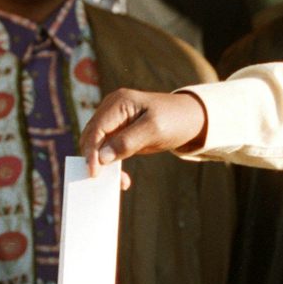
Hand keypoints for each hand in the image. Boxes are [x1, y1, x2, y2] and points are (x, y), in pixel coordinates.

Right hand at [79, 89, 209, 175]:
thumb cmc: (174, 119)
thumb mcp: (154, 130)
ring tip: (121, 181)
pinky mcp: (119, 132)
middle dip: (95, 159)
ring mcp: (114, 121)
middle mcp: (111, 109)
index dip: (92, 151)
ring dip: (103, 164)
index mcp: (118, 103)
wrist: (190, 119)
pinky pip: (107, 150)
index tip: (94, 173)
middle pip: (92, 137)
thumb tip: (101, 157)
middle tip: (105, 181)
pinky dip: (111, 164)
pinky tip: (123, 178)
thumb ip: (127, 142)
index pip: (96, 128)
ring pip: (97, 145)